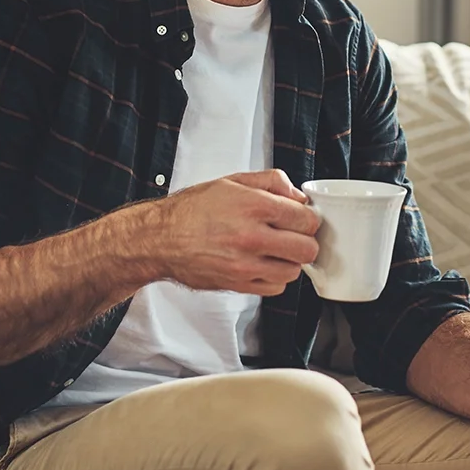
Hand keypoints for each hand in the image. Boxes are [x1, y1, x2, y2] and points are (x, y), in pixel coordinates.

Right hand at [153, 169, 320, 295]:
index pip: (306, 219)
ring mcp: (245, 264)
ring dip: (290, 261)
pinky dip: (275, 277)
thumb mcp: (232, 181)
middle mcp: (252, 237)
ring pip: (294, 271)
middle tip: (295, 235)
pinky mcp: (238, 284)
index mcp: (253, 206)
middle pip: (307, 249)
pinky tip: (264, 264)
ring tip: (277, 250)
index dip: (308, 218)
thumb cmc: (192, 210)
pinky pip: (275, 288)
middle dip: (305, 241)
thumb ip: (271, 182)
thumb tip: (297, 195)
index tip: (302, 218)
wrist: (161, 238)